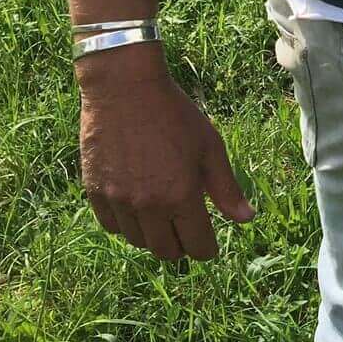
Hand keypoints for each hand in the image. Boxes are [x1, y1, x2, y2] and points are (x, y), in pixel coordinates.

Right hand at [78, 57, 256, 261]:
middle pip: (166, 252)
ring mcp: (119, 201)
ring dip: (153, 236)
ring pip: (138, 241)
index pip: (197, 246)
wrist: (124, 89)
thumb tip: (247, 219)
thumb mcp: (210, 147)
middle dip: (181, 247)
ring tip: (162, 217)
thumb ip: (227, 188)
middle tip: (186, 231)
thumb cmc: (174, 115)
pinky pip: (112, 226)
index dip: (207, 249)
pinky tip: (136, 208)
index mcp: (182, 196)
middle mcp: (148, 206)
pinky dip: (126, 225)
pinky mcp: (95, 192)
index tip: (209, 243)